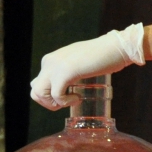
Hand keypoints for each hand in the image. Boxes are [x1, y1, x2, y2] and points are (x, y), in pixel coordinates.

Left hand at [30, 24, 144, 109]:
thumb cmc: (102, 57)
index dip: (49, 97)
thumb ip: (67, 72)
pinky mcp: (65, 72)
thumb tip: (61, 86)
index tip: (67, 96)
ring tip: (73, 99)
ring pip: (39, 94)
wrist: (116, 48)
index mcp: (51, 59)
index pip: (37, 84)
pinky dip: (66, 102)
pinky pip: (56, 96)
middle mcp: (49, 61)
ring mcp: (55, 66)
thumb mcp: (78, 64)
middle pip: (35, 91)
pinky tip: (78, 97)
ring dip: (55, 104)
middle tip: (67, 102)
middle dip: (49, 103)